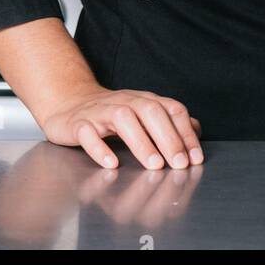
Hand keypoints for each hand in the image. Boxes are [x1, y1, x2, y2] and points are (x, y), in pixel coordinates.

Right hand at [40, 87, 204, 169]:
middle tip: (179, 163)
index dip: (185, 133)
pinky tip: (112, 163)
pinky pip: (88, 132)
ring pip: (122, 118)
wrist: (69, 104)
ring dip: (141, 142)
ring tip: (154, 164)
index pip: (171, 109)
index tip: (195, 158)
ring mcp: (100, 111)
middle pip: (150, 110)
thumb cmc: (112, 114)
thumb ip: (169, 122)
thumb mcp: (143, 114)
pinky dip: (100, 148)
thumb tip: (196, 132)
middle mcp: (125, 101)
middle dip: (168, 137)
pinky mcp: (78, 124)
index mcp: (144, 100)